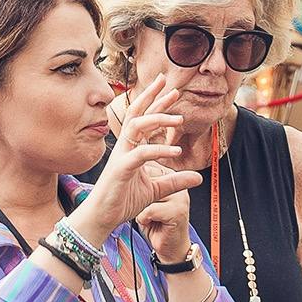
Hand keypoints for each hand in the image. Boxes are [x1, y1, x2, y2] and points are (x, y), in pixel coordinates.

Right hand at [82, 84, 196, 233]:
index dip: (156, 102)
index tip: (172, 91)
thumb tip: (198, 177)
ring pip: (137, 127)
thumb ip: (175, 181)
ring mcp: (121, 156)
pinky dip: (158, 150)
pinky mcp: (121, 168)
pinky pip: (141, 153)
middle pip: (137, 113)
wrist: (104, 218)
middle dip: (153, 96)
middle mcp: (124, 146)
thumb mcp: (156, 189)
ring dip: (158, 119)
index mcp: (131, 147)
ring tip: (179, 119)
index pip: (144, 118)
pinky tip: (175, 151)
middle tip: (171, 84)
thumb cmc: (123, 201)